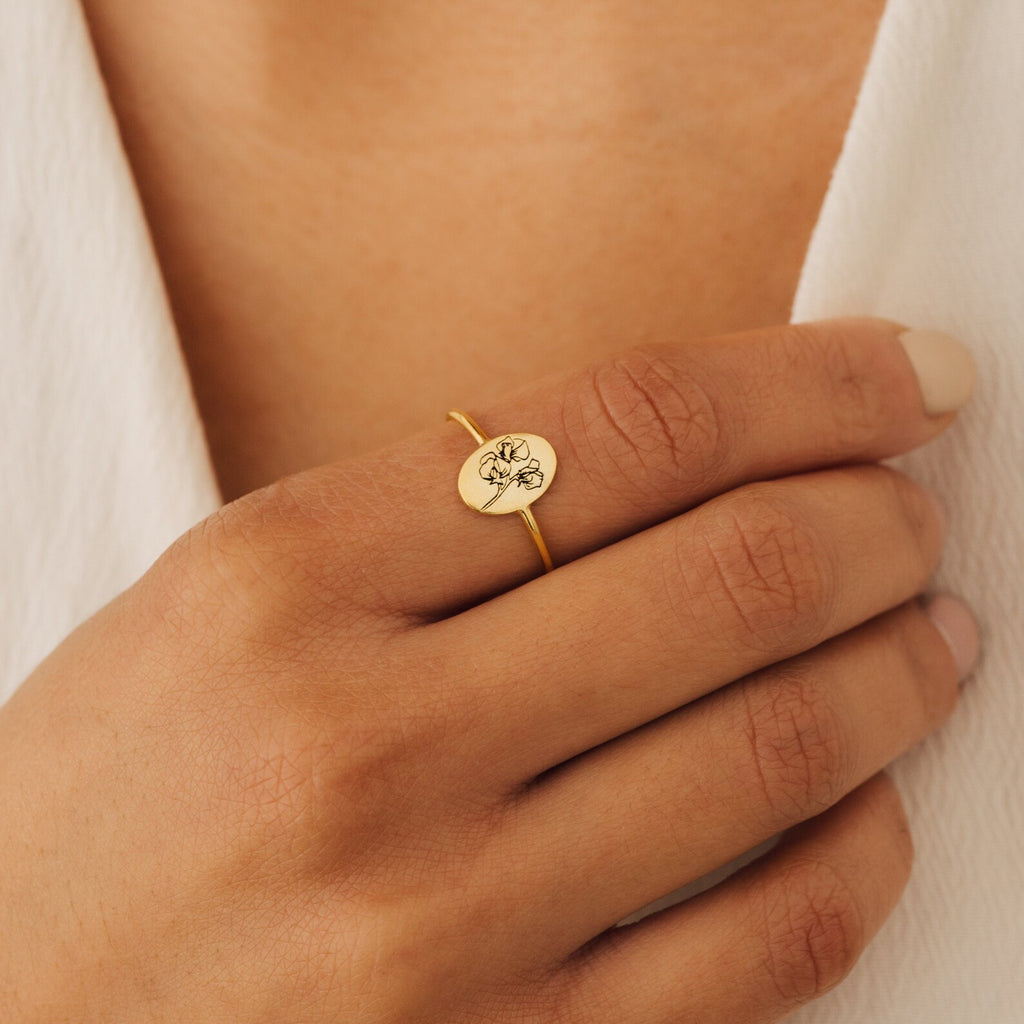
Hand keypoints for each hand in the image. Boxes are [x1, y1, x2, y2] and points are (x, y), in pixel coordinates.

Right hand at [0, 318, 976, 1022]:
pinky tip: (874, 801)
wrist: (11, 1004)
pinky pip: (760, 952)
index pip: (628, 428)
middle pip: (730, 577)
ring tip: (934, 629)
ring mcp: (438, 925)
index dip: (808, 387)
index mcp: (291, 578)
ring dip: (898, 670)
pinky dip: (859, 855)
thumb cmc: (122, 787)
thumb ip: (443, 524)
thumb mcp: (236, 595)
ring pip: (772, 753)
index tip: (903, 377)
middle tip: (918, 506)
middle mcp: (367, 743)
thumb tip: (680, 471)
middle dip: (877, 519)